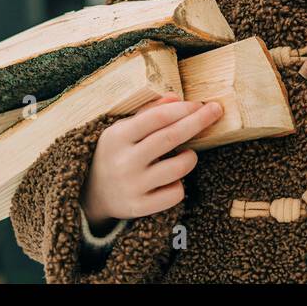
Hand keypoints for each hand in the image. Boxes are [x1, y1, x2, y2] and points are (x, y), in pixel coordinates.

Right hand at [80, 94, 222, 227]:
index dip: (183, 109)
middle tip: (216, 111)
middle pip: (171, 137)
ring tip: (188, 155)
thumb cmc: (115, 153)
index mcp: (117, 137)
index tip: (200, 104)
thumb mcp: (123, 129)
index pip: (157, 118)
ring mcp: (131, 186)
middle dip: (198, 122)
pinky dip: (180, 184)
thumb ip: (149, 112)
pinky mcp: (139, 207)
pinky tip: (172, 179)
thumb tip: (176, 97)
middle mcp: (124, 162)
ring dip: (190, 157)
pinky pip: (175, 194)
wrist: (90, 194)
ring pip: (178, 168)